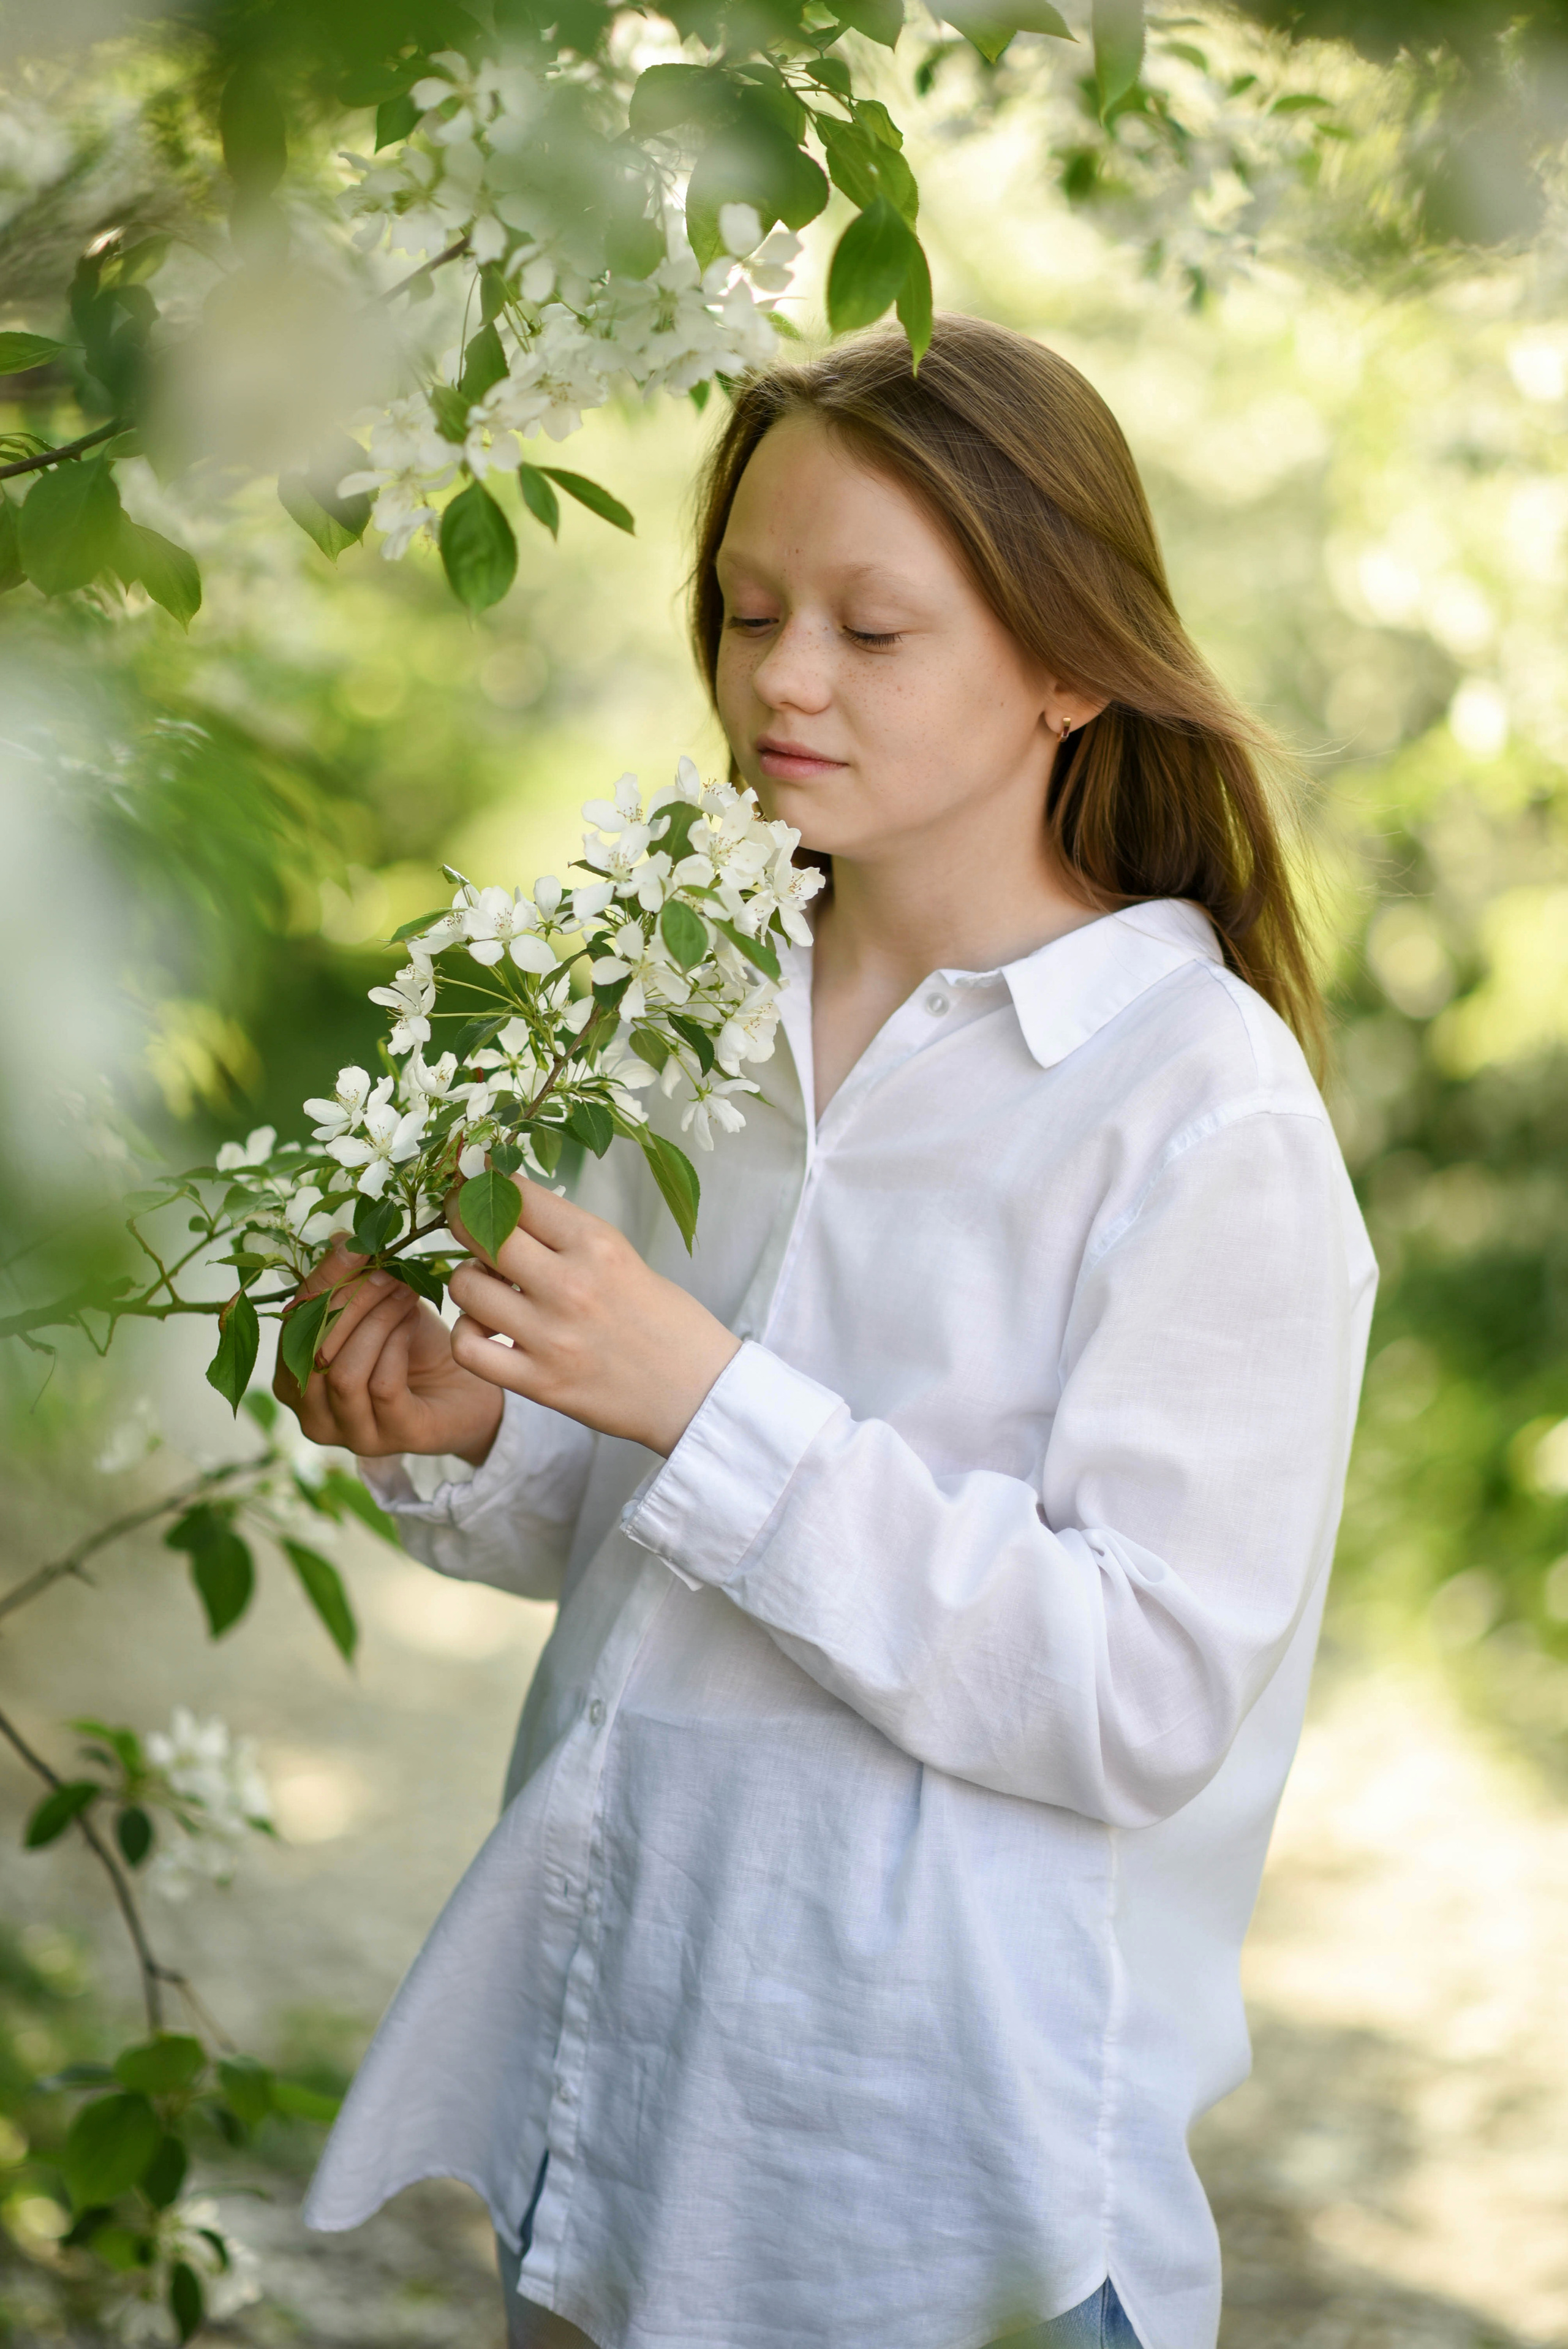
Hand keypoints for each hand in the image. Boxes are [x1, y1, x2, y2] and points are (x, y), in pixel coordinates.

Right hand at [273, 1236, 504, 1465]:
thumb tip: (339, 1237)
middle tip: (386, 1271)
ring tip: (403, 1291)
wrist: (468, 1389)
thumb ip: (352, 1280)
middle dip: (351, 1302)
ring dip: (376, 1321)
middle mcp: (312, 1414)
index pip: (293, 1328)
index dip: (321, 1284)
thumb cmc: (414, 1348)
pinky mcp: (393, 1439)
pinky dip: (396, 1344)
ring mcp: (351, 1434)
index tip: (354, 1247)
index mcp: (294, 1380)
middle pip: (314, 1351)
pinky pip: (381, 1386)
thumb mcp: (379, 1307)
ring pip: (343, 1372)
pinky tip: (412, 1321)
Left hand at [446, 1178, 739, 1456]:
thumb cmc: (665, 1320)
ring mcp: (552, 1336)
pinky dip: (468, 1336)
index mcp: (597, 1244)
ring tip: (489, 1289)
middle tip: (466, 1225)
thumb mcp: (623, 1257)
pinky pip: (469, 1349)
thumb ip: (566, 1236)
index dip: (487, 1184)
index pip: (519, 1195)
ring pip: (466, 1289)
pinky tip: (487, 1332)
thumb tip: (506, 1208)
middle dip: (464, 1222)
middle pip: (482, 1234)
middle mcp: (571, 1285)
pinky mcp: (540, 1382)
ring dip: (469, 1283)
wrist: (699, 1390)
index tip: (476, 1183)